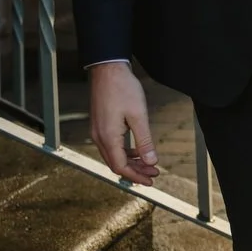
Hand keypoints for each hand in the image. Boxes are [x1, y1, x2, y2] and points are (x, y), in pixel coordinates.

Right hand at [88, 62, 159, 185]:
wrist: (108, 70)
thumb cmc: (123, 89)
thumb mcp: (138, 115)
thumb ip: (144, 140)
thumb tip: (151, 161)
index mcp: (108, 137)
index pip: (120, 167)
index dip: (136, 176)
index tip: (151, 180)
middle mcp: (99, 138)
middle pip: (116, 164)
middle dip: (135, 171)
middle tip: (153, 174)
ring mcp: (98, 132)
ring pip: (114, 155)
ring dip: (131, 162)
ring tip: (149, 164)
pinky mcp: (100, 125)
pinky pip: (111, 146)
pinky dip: (125, 152)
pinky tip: (137, 150)